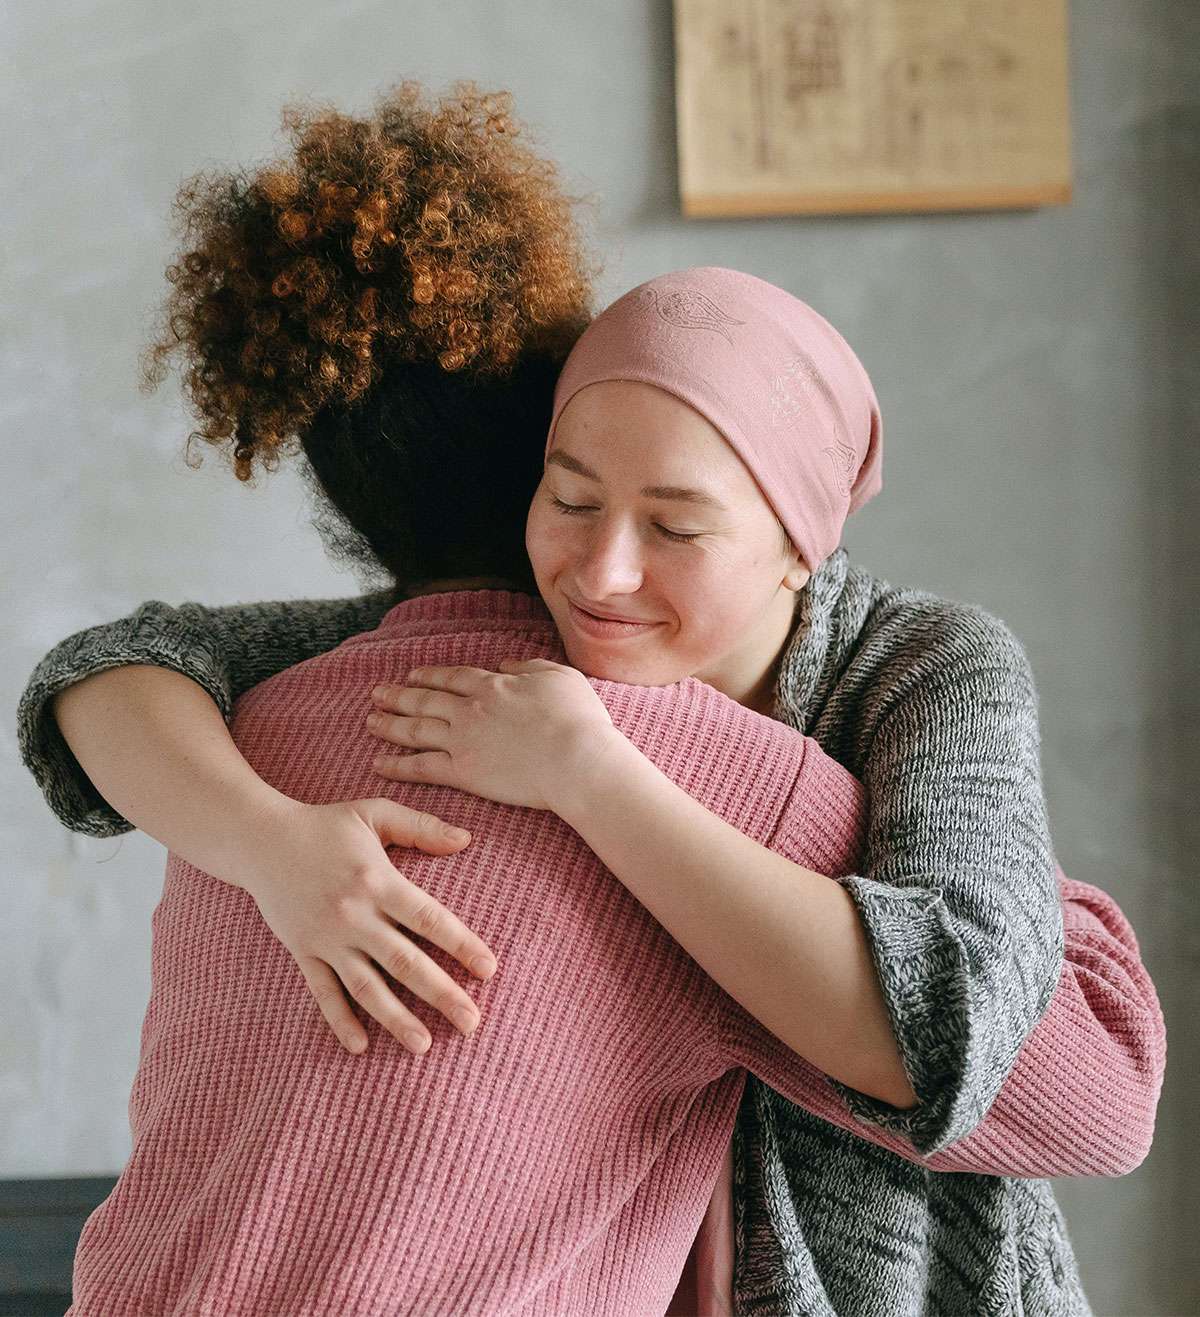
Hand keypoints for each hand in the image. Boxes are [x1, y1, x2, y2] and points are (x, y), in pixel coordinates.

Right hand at [233, 796, 497, 1056]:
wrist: (259, 839)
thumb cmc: (324, 824)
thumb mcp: (374, 812)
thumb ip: (422, 827)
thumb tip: (467, 839)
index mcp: (378, 881)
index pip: (429, 919)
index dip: (462, 945)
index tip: (489, 970)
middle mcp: (354, 915)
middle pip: (405, 962)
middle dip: (442, 993)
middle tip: (472, 1022)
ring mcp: (327, 938)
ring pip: (367, 987)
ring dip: (397, 1019)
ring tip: (425, 1045)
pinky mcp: (303, 952)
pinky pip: (323, 992)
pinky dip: (340, 1020)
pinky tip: (360, 1046)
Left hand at [367, 658, 619, 811]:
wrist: (576, 759)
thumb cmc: (578, 718)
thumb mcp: (560, 676)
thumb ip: (529, 666)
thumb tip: (506, 663)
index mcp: (493, 685)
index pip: (453, 677)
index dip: (431, 675)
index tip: (413, 675)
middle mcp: (470, 709)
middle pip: (425, 700)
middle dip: (398, 695)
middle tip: (377, 693)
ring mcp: (463, 741)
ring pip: (415, 730)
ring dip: (390, 724)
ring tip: (369, 721)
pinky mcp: (463, 773)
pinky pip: (421, 767)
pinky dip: (397, 764)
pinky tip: (379, 763)